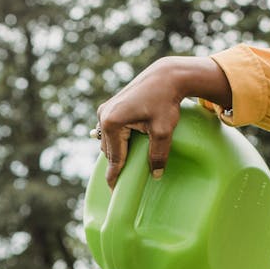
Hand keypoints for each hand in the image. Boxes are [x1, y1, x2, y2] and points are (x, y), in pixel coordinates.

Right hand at [96, 55, 231, 187]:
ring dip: (118, 153)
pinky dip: (118, 142)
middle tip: (124, 183)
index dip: (115, 178)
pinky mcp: (110, 107)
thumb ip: (158, 155)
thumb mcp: (164, 131)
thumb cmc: (165, 101)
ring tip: (128, 166)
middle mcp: (103, 116)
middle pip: (109, 152)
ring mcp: (104, 110)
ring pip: (109, 142)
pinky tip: (128, 148)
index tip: (115, 193)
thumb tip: (155, 175)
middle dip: (117, 166)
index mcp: (113, 123)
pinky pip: (110, 132)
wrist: (166, 75)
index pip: (114, 159)